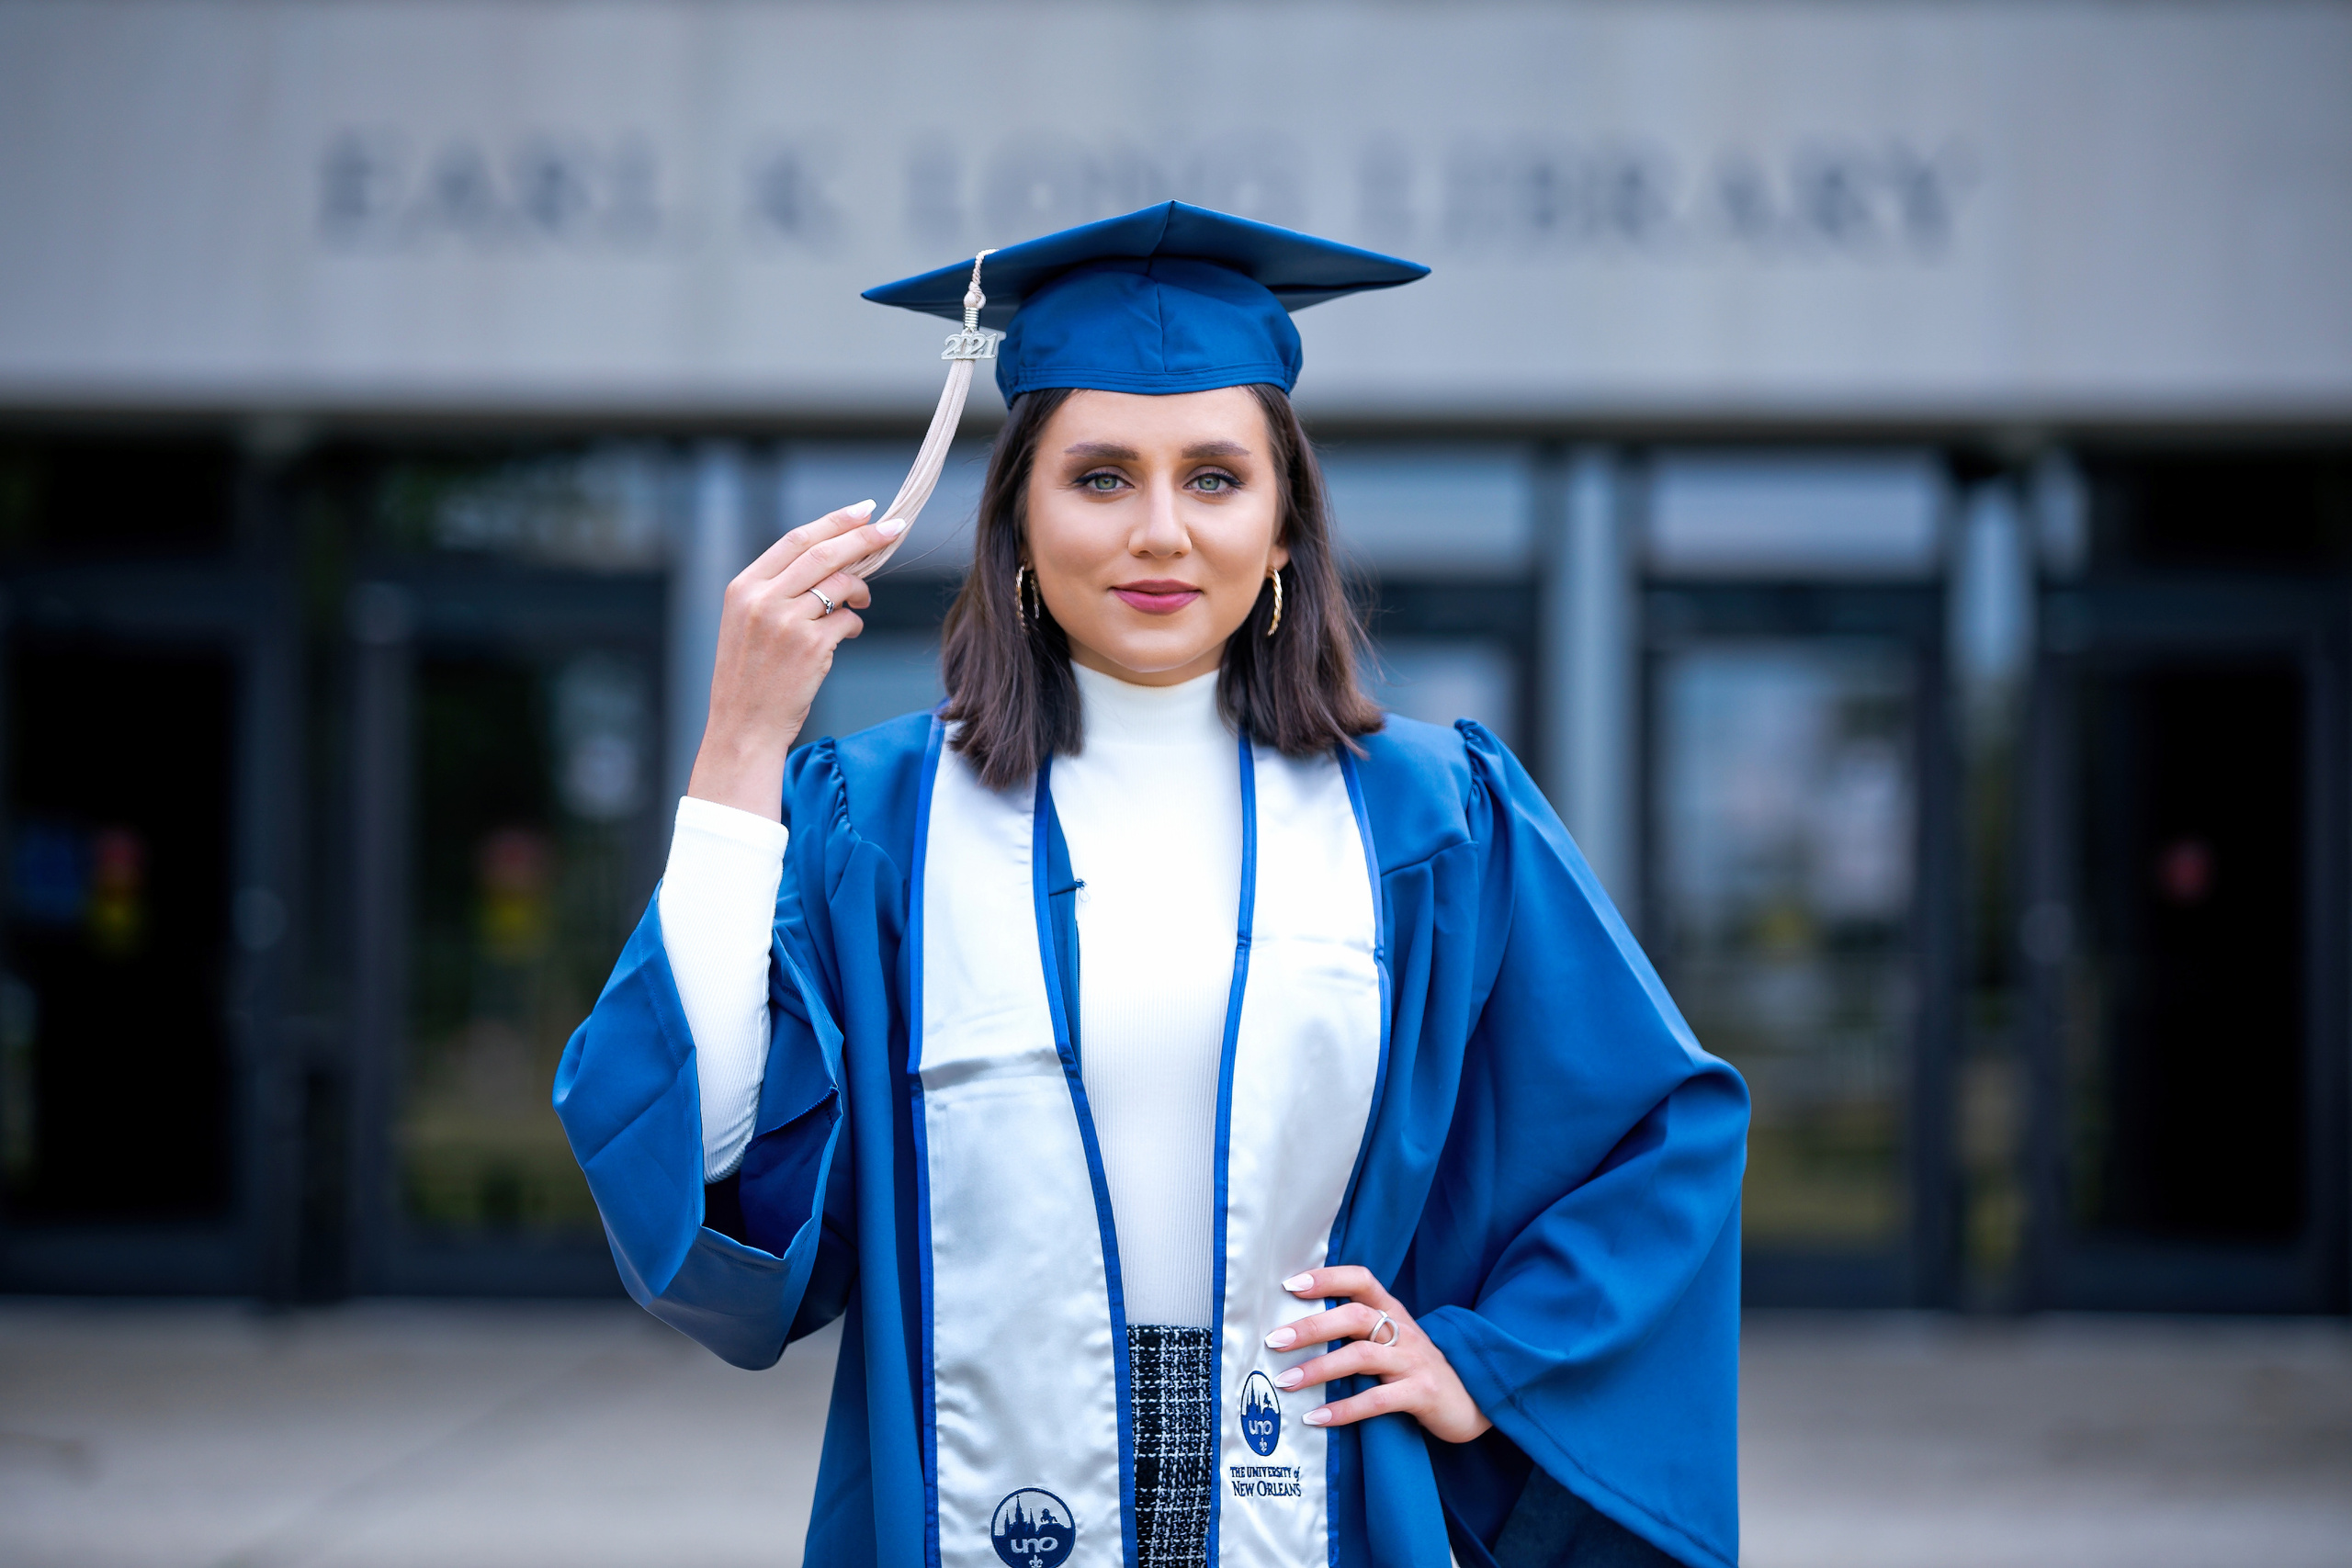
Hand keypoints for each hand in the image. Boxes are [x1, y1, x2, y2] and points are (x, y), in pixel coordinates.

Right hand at [686, 501, 905, 819]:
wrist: (744, 726)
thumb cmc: (751, 676)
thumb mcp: (748, 622)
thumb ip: (779, 588)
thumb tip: (836, 558)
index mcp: (743, 587)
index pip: (795, 539)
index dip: (834, 521)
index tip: (864, 510)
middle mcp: (762, 599)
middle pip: (825, 553)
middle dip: (865, 537)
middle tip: (894, 529)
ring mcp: (786, 623)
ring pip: (842, 585)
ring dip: (861, 590)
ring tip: (861, 602)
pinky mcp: (811, 647)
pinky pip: (850, 620)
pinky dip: (855, 624)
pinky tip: (848, 634)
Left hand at [1265, 1266, 1491, 1443]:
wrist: (1474, 1401)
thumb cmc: (1418, 1370)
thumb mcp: (1393, 1342)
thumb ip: (1358, 1333)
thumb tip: (1299, 1332)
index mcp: (1394, 1313)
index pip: (1362, 1280)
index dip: (1328, 1277)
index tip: (1291, 1284)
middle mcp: (1404, 1331)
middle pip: (1356, 1316)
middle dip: (1313, 1326)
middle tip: (1276, 1340)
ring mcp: (1415, 1361)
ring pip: (1362, 1357)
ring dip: (1319, 1369)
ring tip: (1286, 1381)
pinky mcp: (1422, 1393)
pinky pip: (1378, 1400)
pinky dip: (1345, 1409)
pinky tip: (1317, 1418)